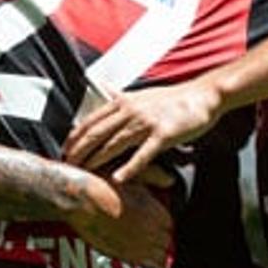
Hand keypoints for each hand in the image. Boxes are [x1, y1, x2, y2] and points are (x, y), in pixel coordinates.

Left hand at [63, 79, 223, 182]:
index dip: (75, 136)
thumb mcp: (143, 94)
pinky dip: (129, 167)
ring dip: (97, 158)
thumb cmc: (172, 98)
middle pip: (97, 132)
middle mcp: (131, 110)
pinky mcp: (163, 134)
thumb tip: (104, 88)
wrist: (202, 96)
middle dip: (80, 149)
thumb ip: (121, 96)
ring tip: (84, 172)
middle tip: (68, 165)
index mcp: (124, 102)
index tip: (64, 150)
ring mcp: (147, 122)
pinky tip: (118, 178)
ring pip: (115, 142)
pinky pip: (143, 154)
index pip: (91, 120)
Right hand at [65, 180, 173, 267]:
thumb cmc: (105, 187)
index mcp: (157, 213)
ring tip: (151, 249)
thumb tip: (170, 180)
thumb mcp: (134, 179)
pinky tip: (147, 261)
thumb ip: (155, 178)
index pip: (169, 224)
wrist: (83, 202)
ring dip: (157, 253)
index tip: (156, 222)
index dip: (162, 223)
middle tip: (152, 235)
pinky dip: (149, 264)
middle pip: (166, 241)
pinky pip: (146, 265)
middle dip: (160, 238)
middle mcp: (152, 232)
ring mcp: (139, 246)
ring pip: (159, 256)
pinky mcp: (124, 256)